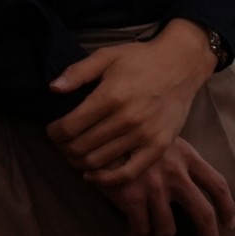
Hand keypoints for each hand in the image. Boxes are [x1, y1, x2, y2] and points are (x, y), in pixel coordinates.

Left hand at [48, 21, 215, 184]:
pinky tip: (92, 174)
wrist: (182, 64)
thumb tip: (53, 89)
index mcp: (111, 96)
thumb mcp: (108, 55)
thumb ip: (78, 72)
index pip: (69, 127)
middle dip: (64, 148)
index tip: (53, 130)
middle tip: (63, 143)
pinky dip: (104, 179)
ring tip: (76, 154)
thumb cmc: (141, 59)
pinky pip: (126, 174)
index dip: (54, 133)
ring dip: (78, 162)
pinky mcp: (157, 146)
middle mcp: (126, 119)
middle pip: (80, 147)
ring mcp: (143, 135)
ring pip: (97, 162)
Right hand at [101, 133, 234, 235]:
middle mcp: (176, 173)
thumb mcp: (163, 139)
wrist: (102, 133)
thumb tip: (185, 188)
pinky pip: (141, 231)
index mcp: (188, 156)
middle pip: (203, 213)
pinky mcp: (132, 197)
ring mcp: (155, 187)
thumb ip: (177, 159)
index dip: (227, 207)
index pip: (217, 184)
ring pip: (167, 231)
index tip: (228, 223)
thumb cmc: (132, 136)